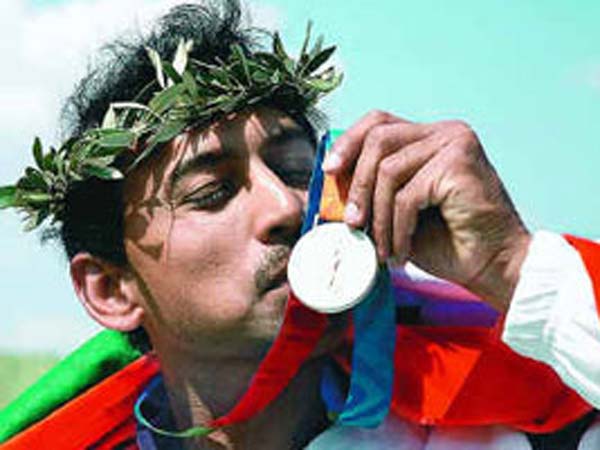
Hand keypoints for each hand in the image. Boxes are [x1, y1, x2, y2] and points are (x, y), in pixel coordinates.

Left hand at [322, 111, 531, 310]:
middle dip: (357, 185)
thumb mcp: (398, 209)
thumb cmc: (447, 240)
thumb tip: (332, 180)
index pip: (379, 122)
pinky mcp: (459, 163)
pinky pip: (407, 195)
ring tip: (382, 247)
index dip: (349, 142)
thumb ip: (373, 187)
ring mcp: (455, 143)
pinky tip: (401, 251)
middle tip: (352, 223)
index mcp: (430, 137)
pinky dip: (398, 229)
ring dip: (378, 217)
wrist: (493, 265)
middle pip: (378, 139)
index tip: (330, 170)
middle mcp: (445, 132)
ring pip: (388, 171)